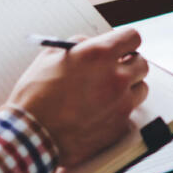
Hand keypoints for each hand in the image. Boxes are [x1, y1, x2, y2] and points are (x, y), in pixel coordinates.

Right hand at [7, 28, 148, 166]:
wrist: (30, 135)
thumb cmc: (35, 94)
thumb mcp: (50, 57)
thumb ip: (78, 45)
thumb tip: (91, 44)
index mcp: (100, 54)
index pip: (133, 37)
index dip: (126, 41)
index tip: (121, 47)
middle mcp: (116, 77)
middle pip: (142, 63)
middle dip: (130, 64)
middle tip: (116, 69)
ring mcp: (121, 103)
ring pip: (141, 89)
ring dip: (129, 88)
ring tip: (107, 92)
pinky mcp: (119, 126)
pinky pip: (129, 112)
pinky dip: (119, 110)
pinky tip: (100, 112)